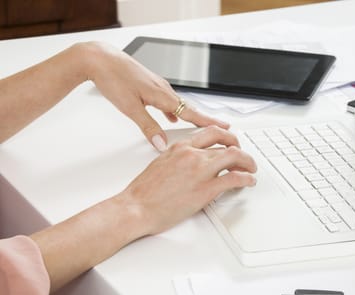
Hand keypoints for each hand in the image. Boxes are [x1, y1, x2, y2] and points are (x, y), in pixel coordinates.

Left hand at [81, 42, 228, 151]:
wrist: (99, 59)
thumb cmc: (113, 79)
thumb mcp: (130, 108)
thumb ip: (148, 127)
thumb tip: (161, 144)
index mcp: (163, 96)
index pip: (191, 113)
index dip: (208, 122)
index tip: (224, 126)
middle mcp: (163, 89)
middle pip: (189, 108)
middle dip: (204, 120)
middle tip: (220, 127)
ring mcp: (157, 86)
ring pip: (179, 104)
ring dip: (189, 115)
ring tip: (198, 125)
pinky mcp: (149, 85)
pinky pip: (168, 100)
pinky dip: (174, 110)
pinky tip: (170, 116)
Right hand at [118, 126, 256, 235]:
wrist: (135, 208)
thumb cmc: (143, 192)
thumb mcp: (161, 164)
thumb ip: (179, 159)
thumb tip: (192, 164)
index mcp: (180, 147)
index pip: (210, 132)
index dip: (226, 136)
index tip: (231, 142)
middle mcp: (191, 154)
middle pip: (226, 141)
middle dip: (240, 147)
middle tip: (244, 156)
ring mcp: (199, 171)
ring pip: (234, 156)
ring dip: (248, 162)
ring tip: (251, 169)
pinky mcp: (205, 190)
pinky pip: (234, 179)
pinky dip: (247, 179)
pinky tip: (249, 182)